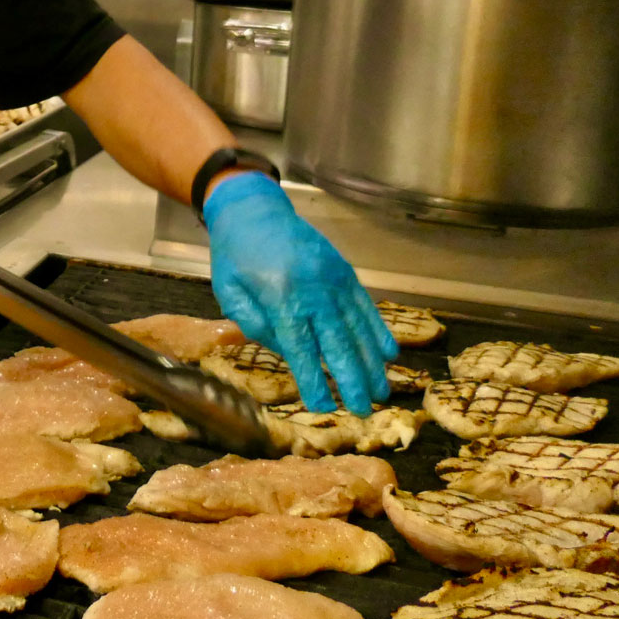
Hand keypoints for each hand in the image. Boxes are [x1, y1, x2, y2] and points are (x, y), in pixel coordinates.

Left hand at [202, 172, 397, 415]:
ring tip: (381, 392)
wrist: (253, 208)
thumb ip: (256, 325)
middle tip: (364, 410)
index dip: (314, 380)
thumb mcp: (229, 292)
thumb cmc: (235, 254)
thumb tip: (290, 353)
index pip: (301, 348)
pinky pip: (366, 306)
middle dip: (352, 379)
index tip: (323, 407)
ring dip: (372, 362)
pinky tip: (389, 355)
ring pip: (358, 327)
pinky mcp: (344, 270)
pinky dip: (379, 331)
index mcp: (280, 295)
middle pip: (338, 342)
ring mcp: (333, 277)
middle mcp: (313, 288)